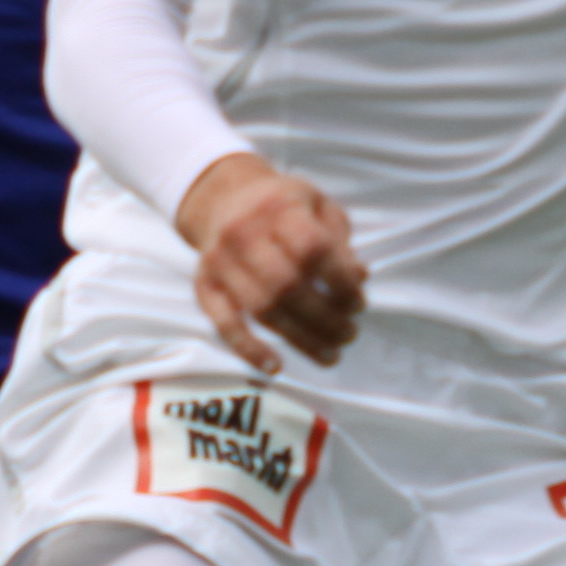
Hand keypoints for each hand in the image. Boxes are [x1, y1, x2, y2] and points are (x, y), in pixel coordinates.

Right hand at [176, 154, 365, 376]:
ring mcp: (220, 261)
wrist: (222, 199)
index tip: (358, 304)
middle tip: (349, 334)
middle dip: (325, 318)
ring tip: (331, 355)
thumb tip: (360, 277)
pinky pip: (224, 324)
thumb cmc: (281, 206)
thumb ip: (339, 241)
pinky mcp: (205, 285)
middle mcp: (244, 232)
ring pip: (262, 309)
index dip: (340, 282)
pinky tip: (275, 367)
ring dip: (301, 339)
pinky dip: (248, 349)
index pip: (313, 249)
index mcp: (279, 207)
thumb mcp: (317, 206)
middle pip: (287, 285)